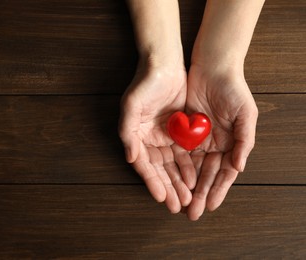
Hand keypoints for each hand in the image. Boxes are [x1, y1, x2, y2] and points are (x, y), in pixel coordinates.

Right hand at [119, 62, 194, 212]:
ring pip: (173, 165)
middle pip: (159, 170)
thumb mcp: (131, 105)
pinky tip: (195, 179)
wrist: (164, 64)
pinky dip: (189, 167)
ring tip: (188, 198)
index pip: (144, 165)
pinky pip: (185, 153)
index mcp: (136, 137)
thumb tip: (130, 157)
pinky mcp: (180, 132)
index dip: (152, 182)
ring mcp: (165, 137)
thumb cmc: (145, 83)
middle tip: (177, 206)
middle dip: (168, 188)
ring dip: (179, 182)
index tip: (160, 197)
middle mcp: (149, 140)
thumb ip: (127, 132)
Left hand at [186, 63, 257, 219]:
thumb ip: (244, 141)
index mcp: (231, 144)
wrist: (212, 68)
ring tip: (180, 202)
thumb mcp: (246, 115)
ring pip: (191, 167)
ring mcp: (197, 139)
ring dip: (186, 185)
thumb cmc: (233, 90)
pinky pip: (178, 152)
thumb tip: (238, 168)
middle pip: (205, 175)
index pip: (223, 173)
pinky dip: (176, 167)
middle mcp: (214, 145)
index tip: (209, 206)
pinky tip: (171, 180)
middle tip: (191, 213)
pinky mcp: (183, 131)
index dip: (217, 190)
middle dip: (199, 194)